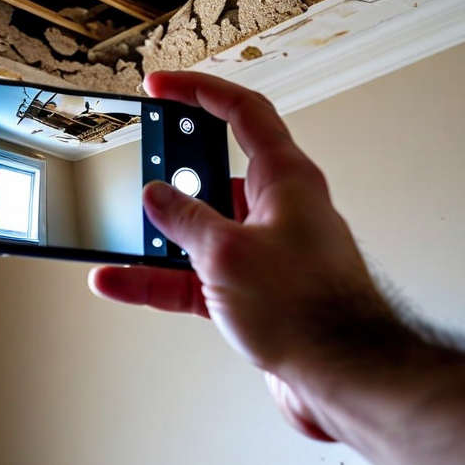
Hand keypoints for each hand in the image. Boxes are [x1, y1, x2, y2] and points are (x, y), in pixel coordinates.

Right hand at [89, 71, 403, 441]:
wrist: (342, 378)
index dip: (199, 92)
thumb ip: (185, 220)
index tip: (161, 86)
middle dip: (171, 172)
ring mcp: (262, 252)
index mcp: (286, 179)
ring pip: (198, 231)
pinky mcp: (250, 293)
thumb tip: (157, 197)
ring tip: (122, 233)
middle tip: (137, 165)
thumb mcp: (228, 253)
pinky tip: (122, 280)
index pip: (243, 113)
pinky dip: (157, 278)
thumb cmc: (313, 310)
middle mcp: (277, 210)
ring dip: (158, 235)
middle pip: (213, 173)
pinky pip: (192, 276)